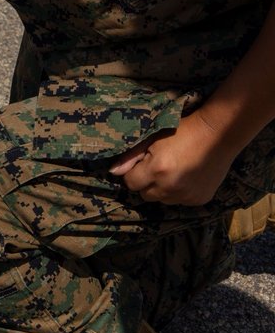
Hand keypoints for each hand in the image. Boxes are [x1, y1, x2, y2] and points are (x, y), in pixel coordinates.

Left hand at [109, 110, 235, 205]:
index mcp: (156, 170)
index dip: (134, 172)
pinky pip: (181, 201)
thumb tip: (113, 172)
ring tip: (173, 170)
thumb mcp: (154, 137)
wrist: (218, 134)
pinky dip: (180, 192)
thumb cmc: (183, 130)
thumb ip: (131, 155)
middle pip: (145, 195)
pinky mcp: (200, 200)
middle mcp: (170, 187)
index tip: (143, 162)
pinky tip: (187, 176)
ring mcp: (186, 196)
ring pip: (163, 200)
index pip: (130, 183)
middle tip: (158, 165)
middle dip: (146, 183)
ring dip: (163, 189)